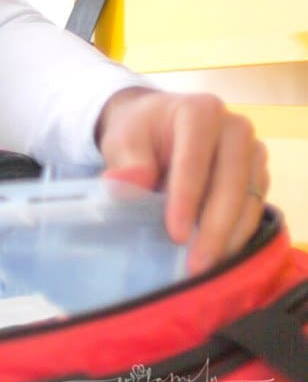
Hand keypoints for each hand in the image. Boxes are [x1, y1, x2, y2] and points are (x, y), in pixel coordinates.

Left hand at [94, 87, 269, 274]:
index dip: (187, 198)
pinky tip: (218, 258)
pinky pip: (255, 209)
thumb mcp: (123, 141)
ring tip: (206, 269)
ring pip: (249, 199)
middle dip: (213, 228)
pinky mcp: (258, 174)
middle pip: (231, 181)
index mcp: (199, 111)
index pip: (195, 158)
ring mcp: (252, 151)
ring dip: (229, 238)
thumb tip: (123, 185)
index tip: (176, 234)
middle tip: (195, 265)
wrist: (157, 126)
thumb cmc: (141, 133)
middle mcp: (234, 127)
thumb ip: (126, 163)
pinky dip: (238, 235)